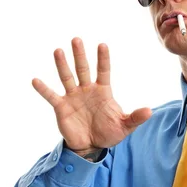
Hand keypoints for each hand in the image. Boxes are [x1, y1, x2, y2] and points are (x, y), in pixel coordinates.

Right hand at [32, 37, 151, 154]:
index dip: (103, 59)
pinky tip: (36, 80)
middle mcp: (87, 90)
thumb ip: (135, 118)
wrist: (91, 146)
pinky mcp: (61, 107)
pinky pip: (51, 96)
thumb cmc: (109, 133)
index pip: (103, 71)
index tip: (102, 45)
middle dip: (80, 55)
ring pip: (67, 77)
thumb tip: (150, 111)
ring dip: (62, 65)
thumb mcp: (124, 126)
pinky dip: (43, 89)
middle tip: (76, 39)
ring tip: (58, 51)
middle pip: (83, 68)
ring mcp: (73, 97)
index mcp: (103, 91)